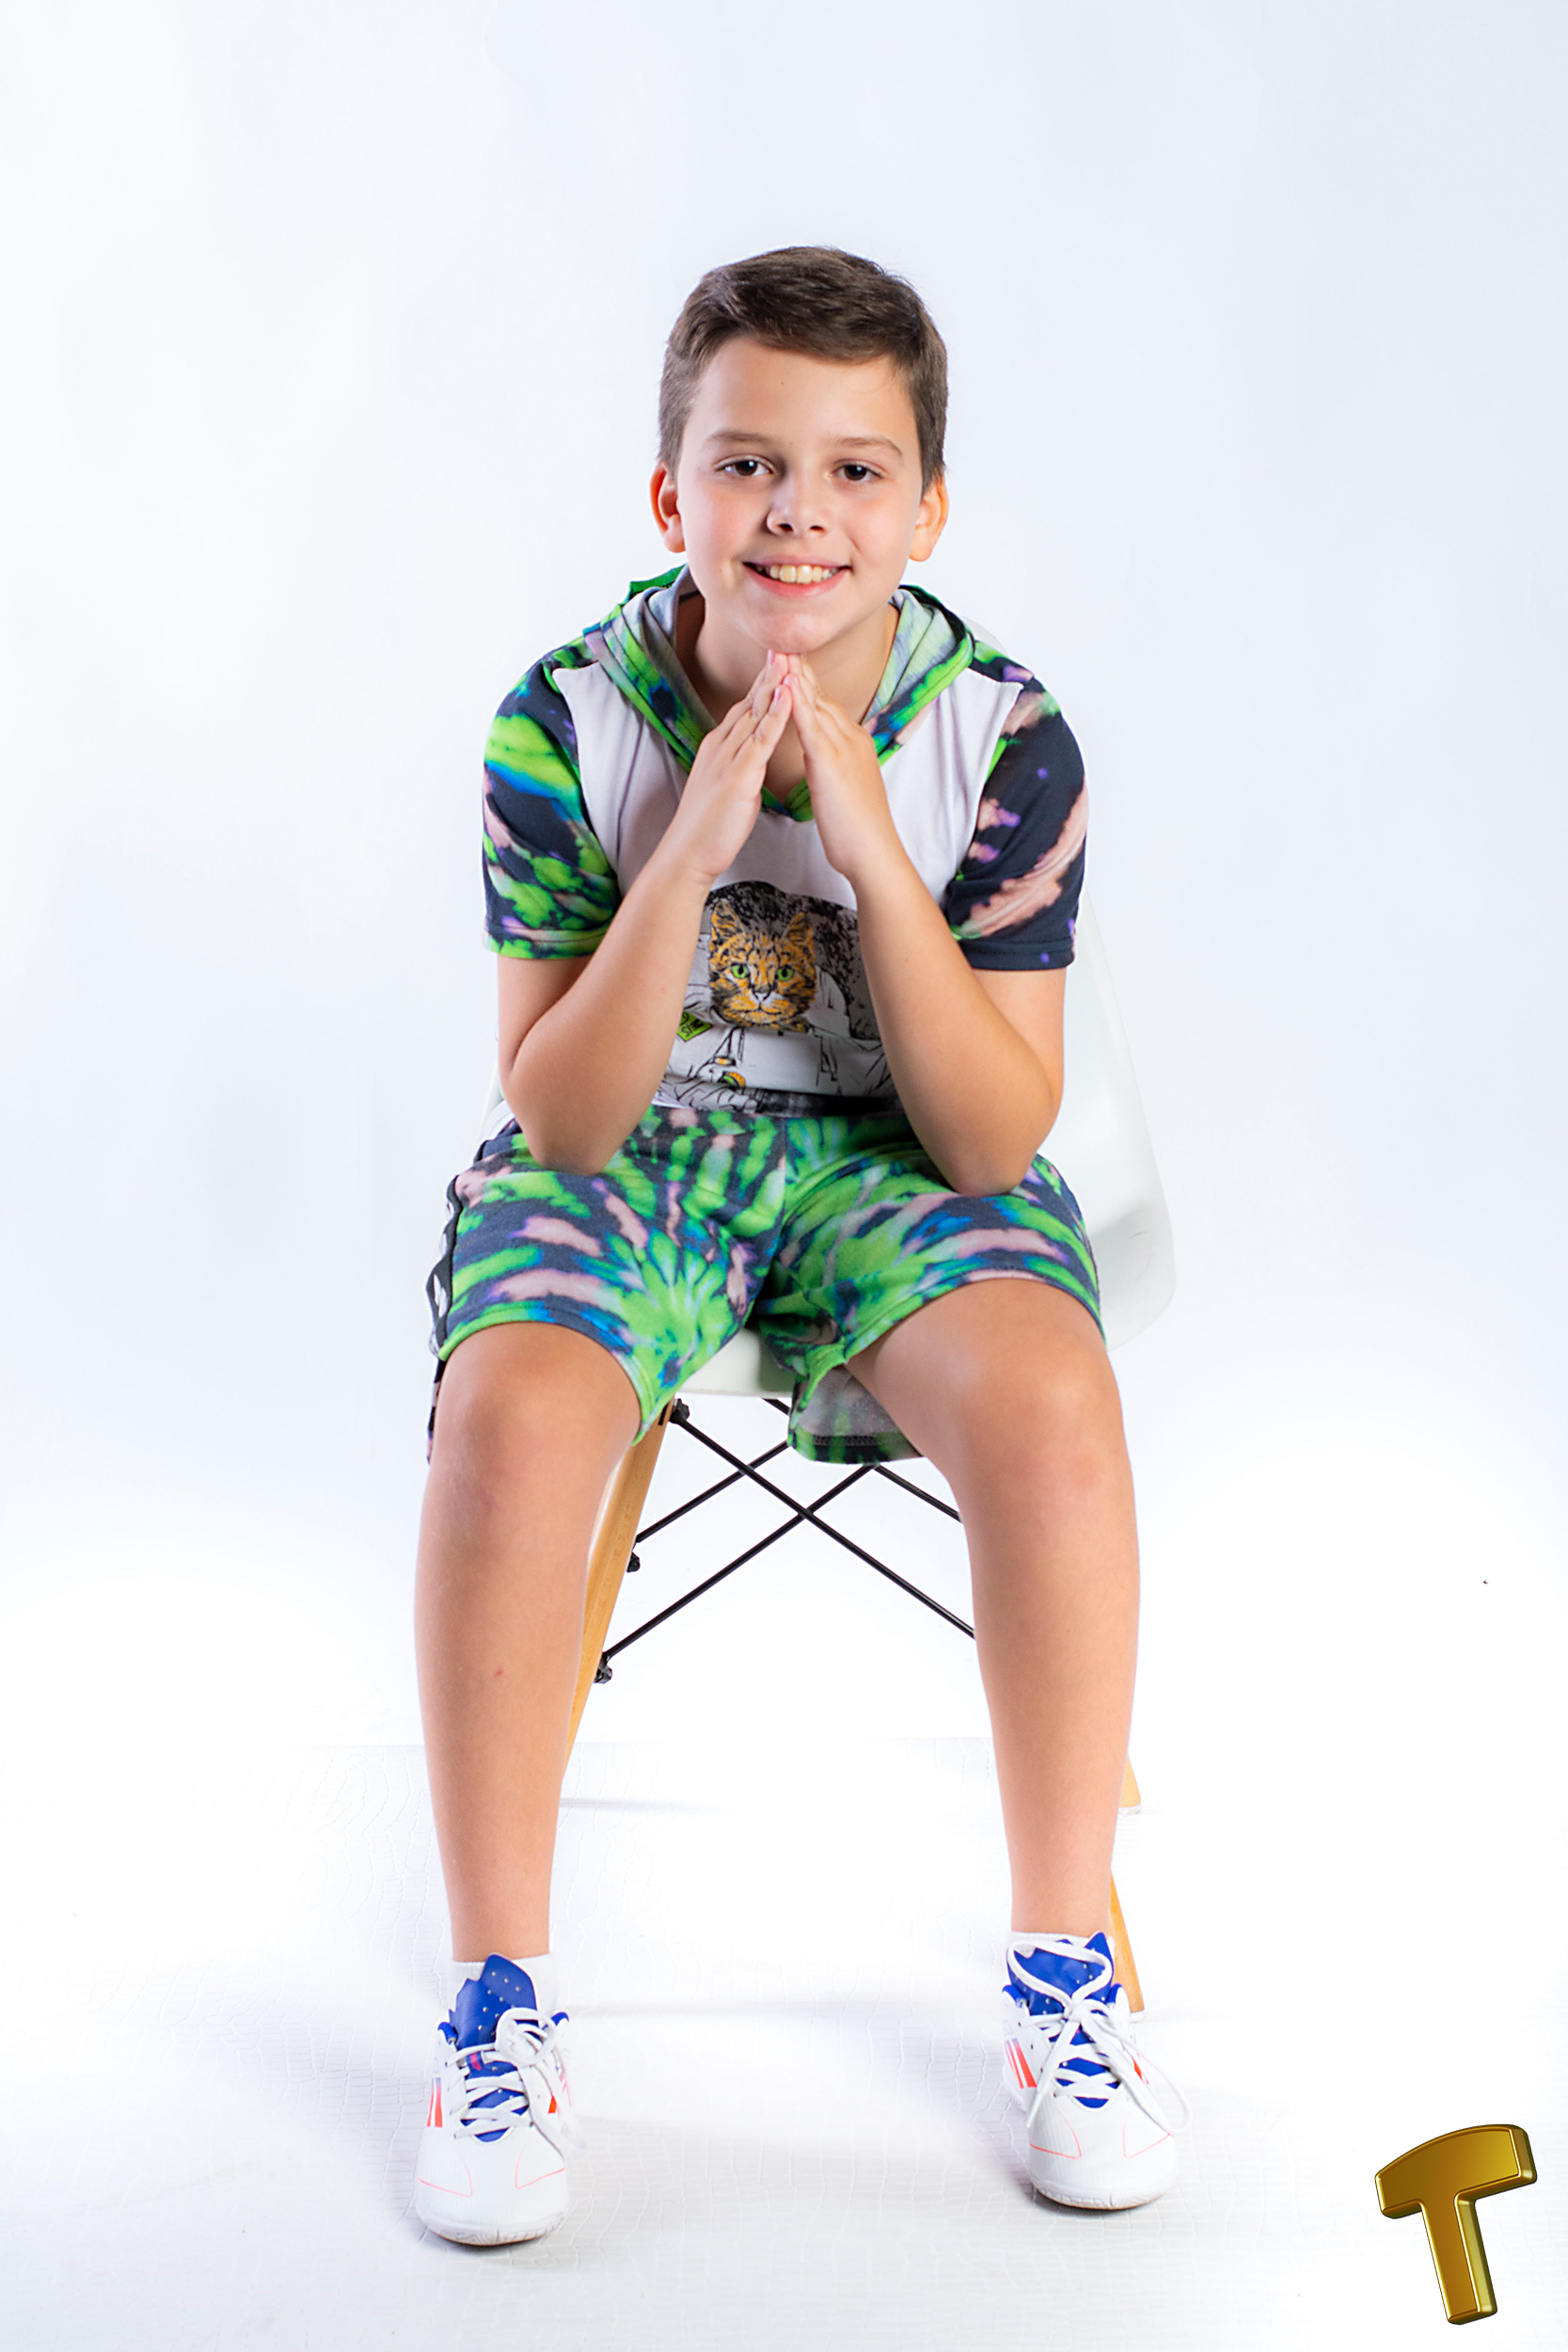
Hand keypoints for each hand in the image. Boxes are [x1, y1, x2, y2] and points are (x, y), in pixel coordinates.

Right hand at [661, 654, 791, 885]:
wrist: (688, 852)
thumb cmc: (708, 826)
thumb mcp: (725, 785)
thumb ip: (739, 765)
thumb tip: (751, 757)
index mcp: (720, 746)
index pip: (745, 706)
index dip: (763, 681)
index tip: (779, 658)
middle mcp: (722, 744)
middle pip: (750, 700)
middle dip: (768, 671)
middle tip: (785, 641)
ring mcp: (729, 757)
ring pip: (755, 712)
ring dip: (773, 682)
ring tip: (788, 655)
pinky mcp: (739, 774)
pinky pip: (760, 739)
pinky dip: (775, 714)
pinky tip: (787, 694)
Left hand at [776, 656, 902, 890]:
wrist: (874, 852)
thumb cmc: (858, 829)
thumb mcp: (844, 786)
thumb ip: (832, 764)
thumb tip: (820, 756)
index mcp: (851, 743)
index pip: (824, 704)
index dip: (806, 680)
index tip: (790, 659)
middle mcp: (850, 738)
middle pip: (820, 695)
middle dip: (800, 668)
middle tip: (781, 639)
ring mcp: (843, 748)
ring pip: (816, 703)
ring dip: (796, 675)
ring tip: (779, 649)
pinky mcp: (832, 764)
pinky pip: (812, 727)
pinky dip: (798, 703)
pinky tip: (785, 685)